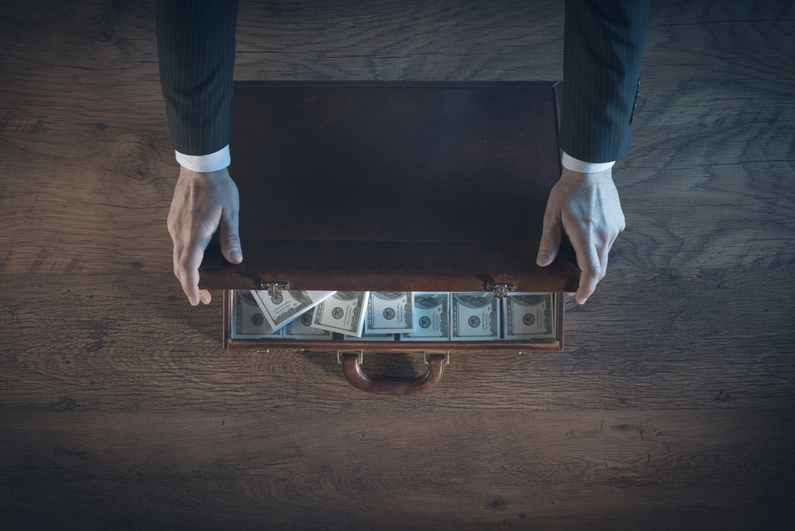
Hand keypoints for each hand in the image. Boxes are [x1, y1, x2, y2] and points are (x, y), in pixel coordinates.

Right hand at [167, 166, 241, 305]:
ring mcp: (174, 226)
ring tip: (201, 282)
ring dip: (187, 273)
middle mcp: (180, 232)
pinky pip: (177, 245)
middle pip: (179, 267)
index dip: (191, 286)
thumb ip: (231, 238)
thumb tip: (235, 260)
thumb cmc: (217, 187)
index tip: (197, 299)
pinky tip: (196, 260)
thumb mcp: (231, 213)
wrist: (199, 166)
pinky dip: (184, 259)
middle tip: (203, 297)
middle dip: (190, 285)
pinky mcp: (173, 221)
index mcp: (195, 233)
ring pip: (177, 257)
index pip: (188, 267)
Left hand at [536, 167, 624, 304]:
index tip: (580, 298)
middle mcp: (603, 235)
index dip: (586, 288)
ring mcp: (614, 230)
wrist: (590, 170)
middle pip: (600, 268)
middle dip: (589, 280)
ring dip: (593, 260)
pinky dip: (598, 245)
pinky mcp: (619, 223)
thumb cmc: (568, 191)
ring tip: (577, 252)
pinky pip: (609, 241)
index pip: (591, 271)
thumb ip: (549, 241)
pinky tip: (588, 233)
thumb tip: (543, 263)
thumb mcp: (552, 215)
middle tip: (576, 285)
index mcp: (585, 235)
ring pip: (604, 254)